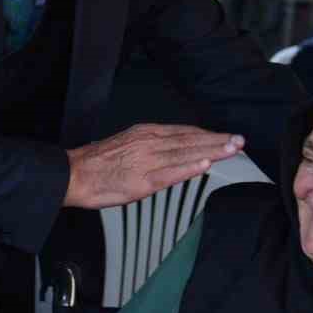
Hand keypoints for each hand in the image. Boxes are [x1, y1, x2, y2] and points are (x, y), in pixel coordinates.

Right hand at [65, 124, 242, 208]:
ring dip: (212, 151)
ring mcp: (147, 161)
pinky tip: (204, 165)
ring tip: (232, 149)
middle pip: (190, 140)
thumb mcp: (128, 144)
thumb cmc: (97, 164)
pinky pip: (170, 173)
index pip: (185, 132)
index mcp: (146, 134)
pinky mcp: (141, 180)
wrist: (73, 174)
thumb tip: (174, 151)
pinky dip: (188, 167)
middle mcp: (149, 143)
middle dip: (217, 141)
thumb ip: (153, 147)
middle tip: (240, 141)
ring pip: (185, 153)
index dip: (208, 135)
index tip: (226, 138)